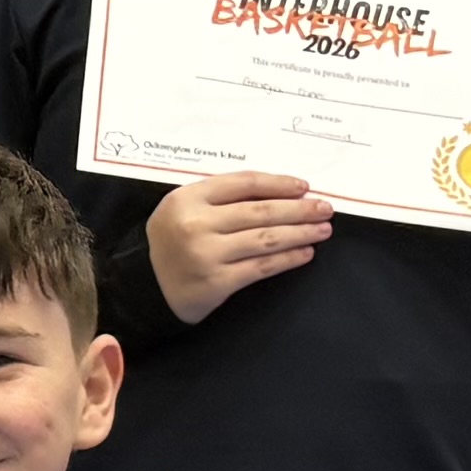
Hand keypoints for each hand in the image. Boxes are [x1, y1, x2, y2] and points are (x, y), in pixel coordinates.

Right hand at [144, 173, 329, 322]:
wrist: (145, 286)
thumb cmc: (171, 242)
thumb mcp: (184, 208)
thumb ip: (220, 197)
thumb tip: (279, 193)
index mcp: (188, 198)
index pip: (244, 183)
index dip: (279, 183)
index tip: (304, 187)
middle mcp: (196, 224)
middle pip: (260, 211)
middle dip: (299, 208)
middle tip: (325, 208)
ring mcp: (206, 254)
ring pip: (266, 238)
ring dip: (300, 233)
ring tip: (322, 229)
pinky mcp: (217, 282)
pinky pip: (262, 266)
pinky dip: (288, 258)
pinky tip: (305, 253)